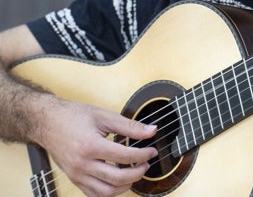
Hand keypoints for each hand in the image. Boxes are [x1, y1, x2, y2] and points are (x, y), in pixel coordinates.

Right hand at [39, 98, 157, 196]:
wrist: (47, 122)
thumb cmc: (73, 116)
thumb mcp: (104, 116)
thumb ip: (130, 126)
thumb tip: (151, 131)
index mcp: (90, 145)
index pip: (124, 156)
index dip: (143, 155)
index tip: (152, 151)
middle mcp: (82, 164)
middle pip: (117, 178)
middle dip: (138, 173)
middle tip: (146, 164)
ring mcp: (76, 174)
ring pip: (106, 192)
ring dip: (125, 186)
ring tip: (134, 173)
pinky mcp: (74, 179)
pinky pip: (94, 194)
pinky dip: (109, 191)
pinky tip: (118, 180)